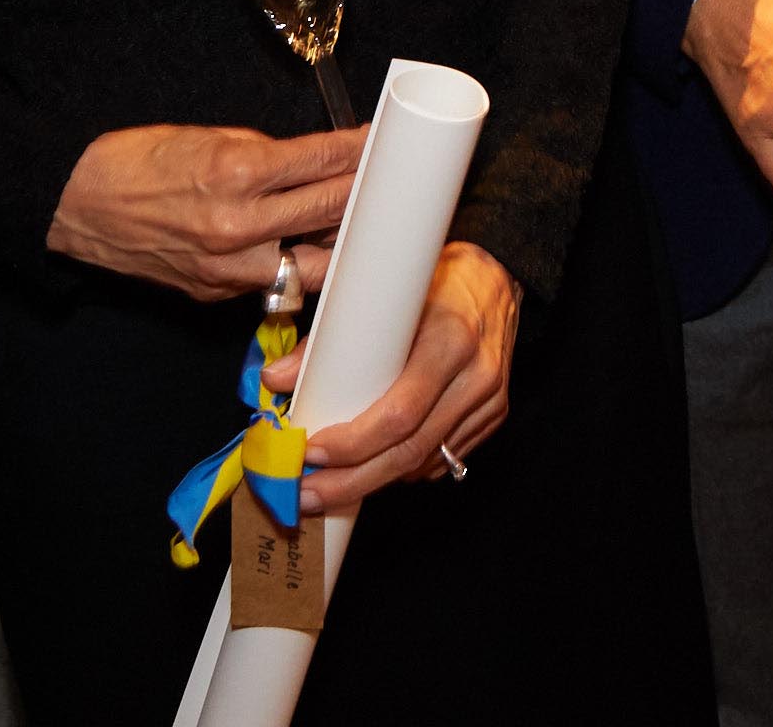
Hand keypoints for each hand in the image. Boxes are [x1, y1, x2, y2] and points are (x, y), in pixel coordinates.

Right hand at [48, 122, 366, 299]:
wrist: (79, 204)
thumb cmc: (139, 160)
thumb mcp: (211, 137)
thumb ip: (269, 153)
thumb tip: (318, 160)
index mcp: (240, 172)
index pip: (325, 161)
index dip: (362, 150)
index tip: (383, 144)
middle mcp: (241, 224)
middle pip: (332, 209)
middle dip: (367, 192)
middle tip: (390, 181)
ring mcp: (230, 266)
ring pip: (317, 263)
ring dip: (344, 242)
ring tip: (363, 225)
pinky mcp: (218, 292)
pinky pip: (277, 285)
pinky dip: (300, 267)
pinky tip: (314, 251)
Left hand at [269, 240, 520, 507]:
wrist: (498, 277)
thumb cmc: (435, 279)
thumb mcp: (385, 295)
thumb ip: (329, 338)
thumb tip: (275, 380)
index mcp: (450, 340)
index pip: (400, 413)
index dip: (353, 443)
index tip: (311, 452)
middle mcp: (475, 376)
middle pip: (409, 451)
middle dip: (352, 481)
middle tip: (306, 495)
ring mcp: (489, 401)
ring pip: (425, 462)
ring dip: (374, 480)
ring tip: (329, 486)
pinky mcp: (494, 415)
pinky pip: (442, 459)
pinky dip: (404, 468)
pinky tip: (374, 466)